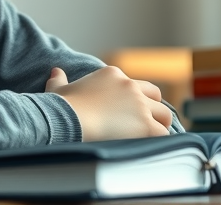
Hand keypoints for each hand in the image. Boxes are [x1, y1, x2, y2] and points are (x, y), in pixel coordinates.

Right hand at [45, 65, 171, 141]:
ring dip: (160, 125)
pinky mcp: (146, 124)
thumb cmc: (61, 107)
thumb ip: (59, 80)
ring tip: (151, 138)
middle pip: (155, 96)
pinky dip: (160, 141)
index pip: (134, 84)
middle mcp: (130, 86)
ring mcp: (140, 104)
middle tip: (146, 124)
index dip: (133, 99)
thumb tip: (56, 72)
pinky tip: (152, 148)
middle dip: (153, 108)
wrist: (68, 119)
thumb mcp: (59, 89)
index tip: (128, 112)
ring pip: (164, 114)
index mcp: (113, 75)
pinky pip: (163, 133)